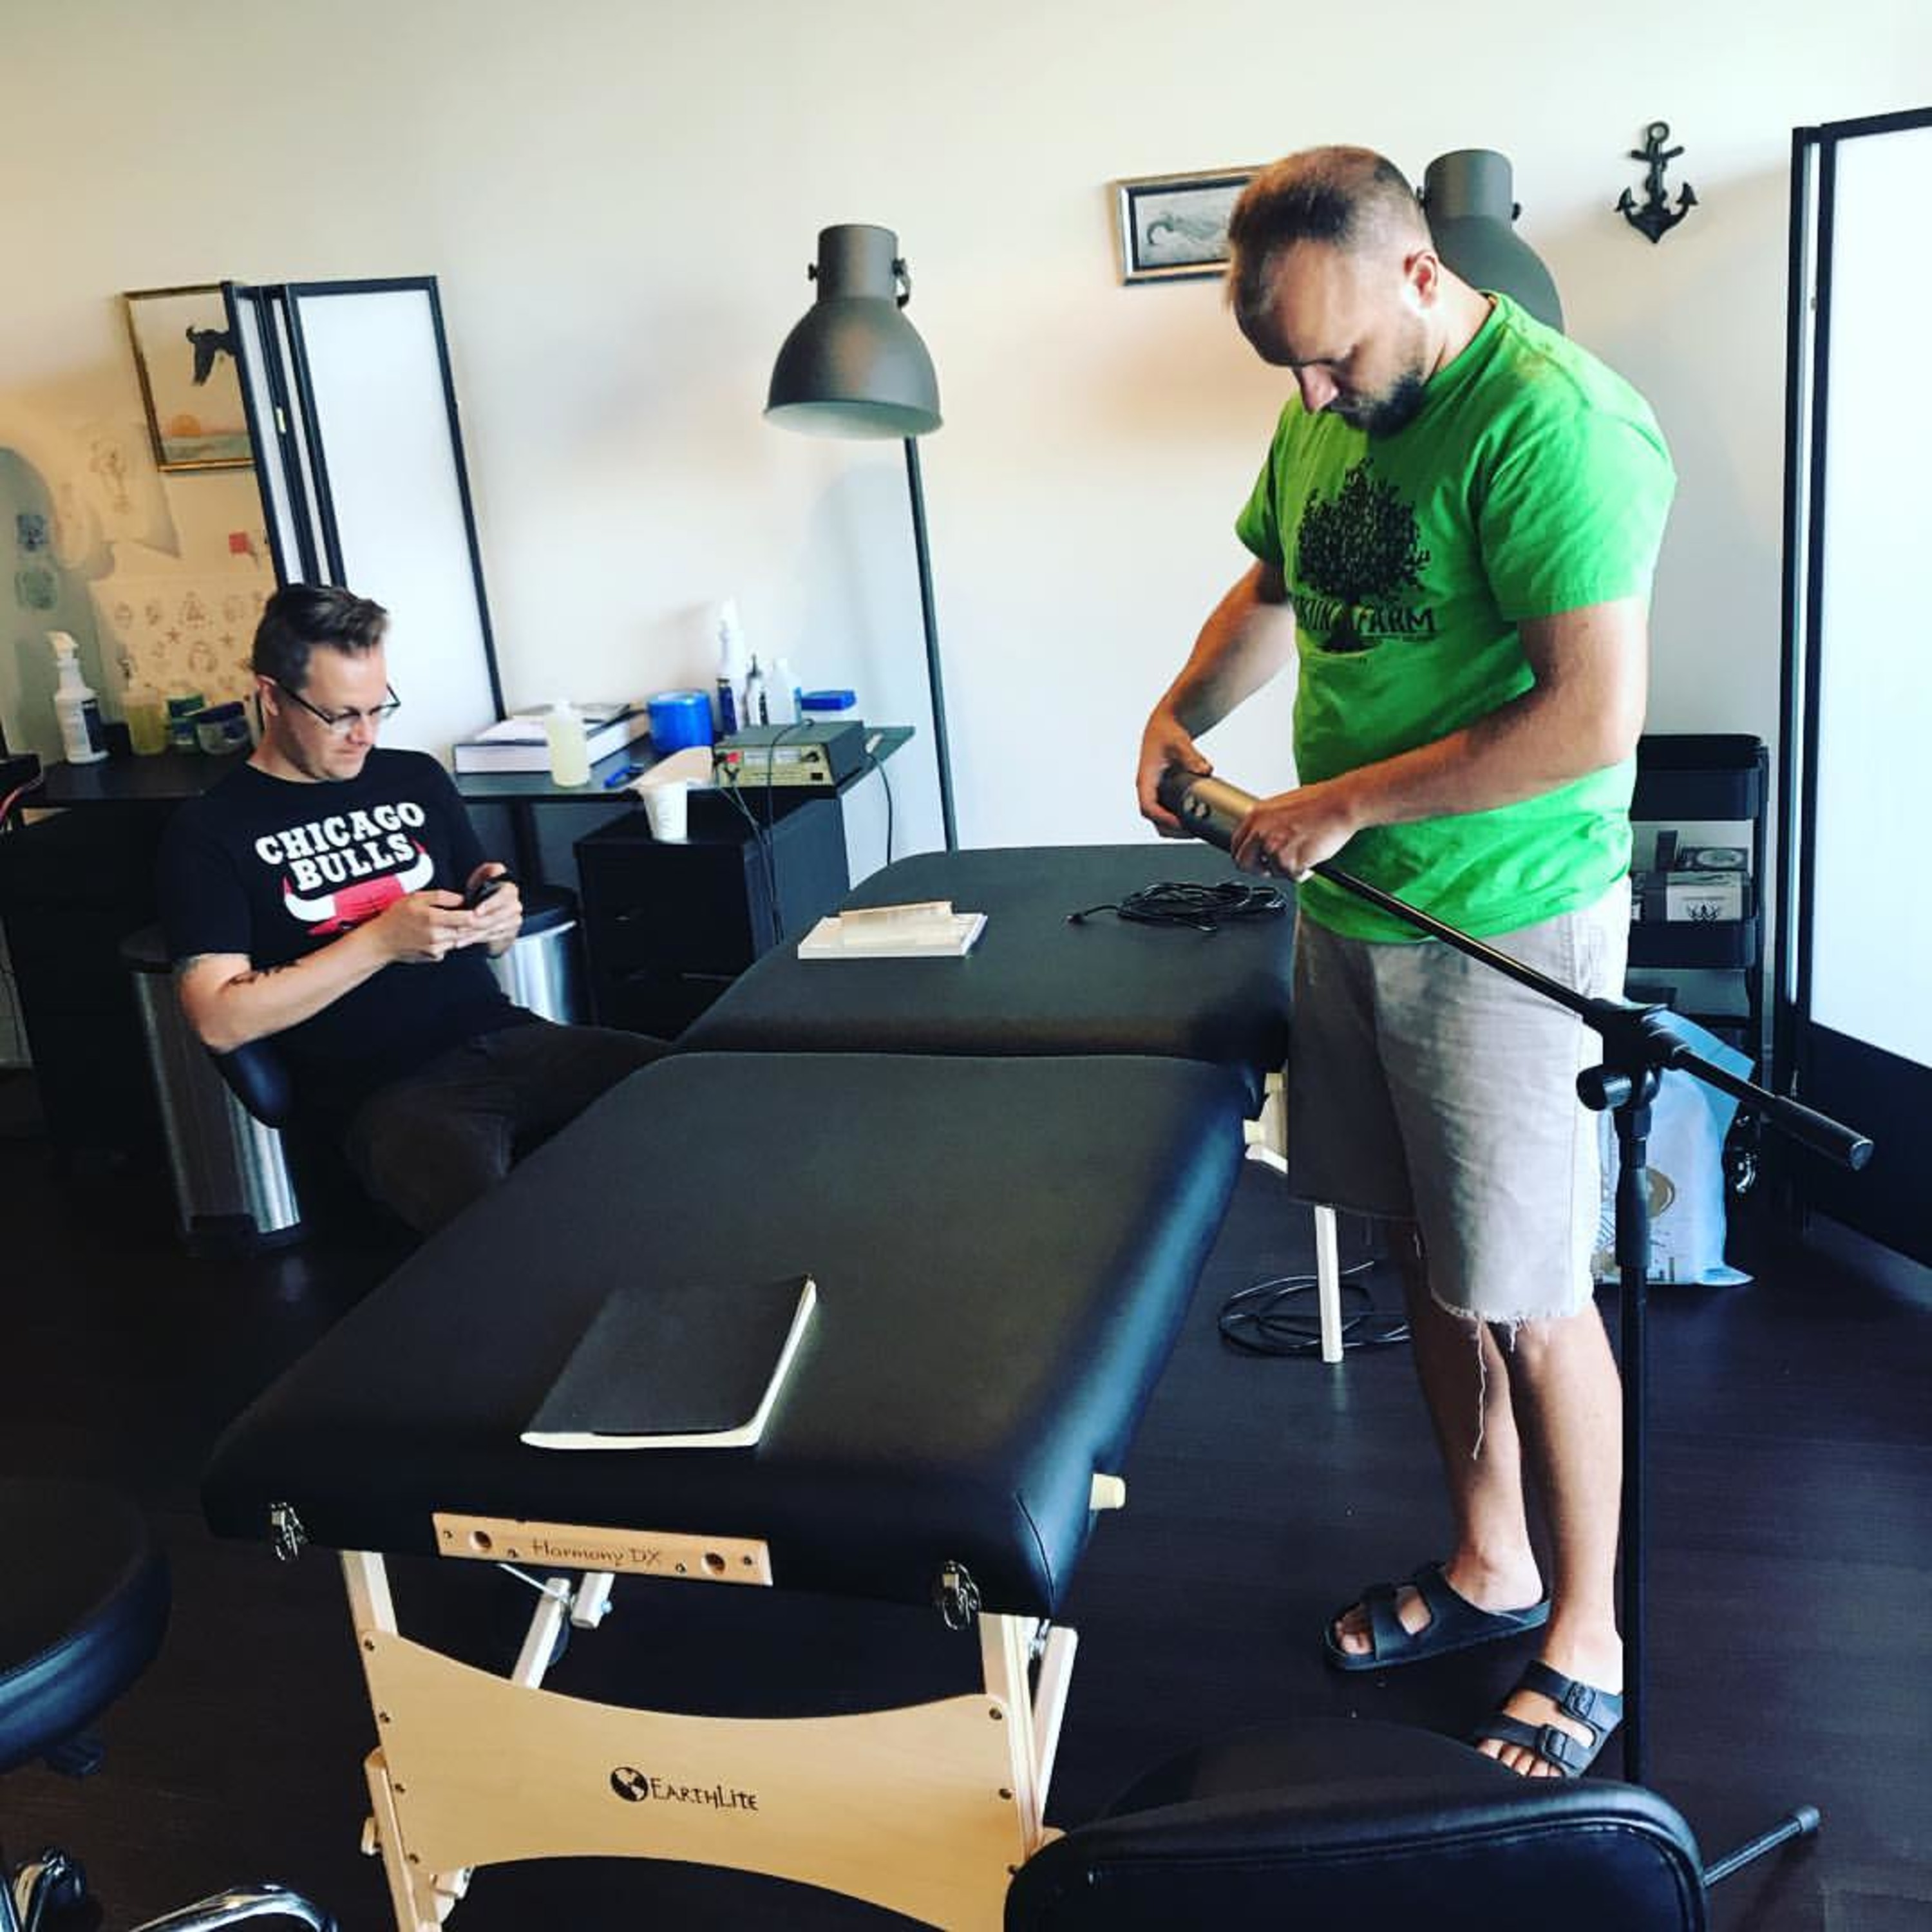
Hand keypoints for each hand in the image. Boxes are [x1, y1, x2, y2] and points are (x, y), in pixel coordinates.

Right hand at [375, 889, 475, 963]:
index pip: (467, 919)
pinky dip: (450, 940)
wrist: (381, 941)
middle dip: (474, 924)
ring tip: (455, 922)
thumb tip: (461, 899)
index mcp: (433, 918)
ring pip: (460, 939)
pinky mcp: (435, 956)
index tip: (481, 909)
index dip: (479, 914)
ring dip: (463, 932)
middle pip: (467, 931)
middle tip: (478, 915)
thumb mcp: (415, 898)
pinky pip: (450, 947)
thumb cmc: (396, 917)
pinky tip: (442, 933)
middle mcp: (437, 936)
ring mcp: (436, 948)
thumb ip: (441, 897)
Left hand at [464, 864, 523, 951]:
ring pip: (491, 929)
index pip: (504, 896)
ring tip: (458, 935)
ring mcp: (513, 921)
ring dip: (473, 934)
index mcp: (510, 890)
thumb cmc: (485, 891)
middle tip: (460, 926)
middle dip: (476, 923)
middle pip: (496, 917)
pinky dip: (474, 940)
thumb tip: (495, 870)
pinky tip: (462, 941)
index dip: (489, 905)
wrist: (493, 909)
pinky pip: (490, 938)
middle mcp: (515, 906)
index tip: (476, 911)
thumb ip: (489, 871)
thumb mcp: (486, 876)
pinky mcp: (509, 933)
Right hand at [1136, 709, 1211, 835]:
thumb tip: (1205, 771)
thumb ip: (1191, 757)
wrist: (1164, 726)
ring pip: (1161, 819)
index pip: (1148, 808)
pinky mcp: (1165, 792)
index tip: (1180, 823)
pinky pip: (1169, 811)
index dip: (1163, 819)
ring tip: (1197, 828)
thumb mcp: (1179, 742)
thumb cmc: (1166, 732)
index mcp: (1146, 780)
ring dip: (1176, 828)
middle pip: (1154, 820)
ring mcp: (1156, 792)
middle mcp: (1149, 789)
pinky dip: (1181, 818)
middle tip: (1193, 832)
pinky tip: (1197, 817)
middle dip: (1172, 830)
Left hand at [1229, 778, 1363, 880]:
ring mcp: (1272, 848)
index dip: (1246, 855)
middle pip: (1244, 864)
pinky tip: (1310, 857)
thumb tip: (1261, 838)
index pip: (1236, 844)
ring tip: (1303, 852)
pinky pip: (1290, 876)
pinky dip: (1302, 872)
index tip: (1255, 860)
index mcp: (1255, 816)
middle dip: (1259, 869)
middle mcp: (1260, 832)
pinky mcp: (1288, 862)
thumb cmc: (1319, 802)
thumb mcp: (1281, 806)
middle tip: (1274, 866)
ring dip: (1287, 868)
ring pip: (1271, 871)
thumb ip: (1266, 823)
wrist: (1339, 804)